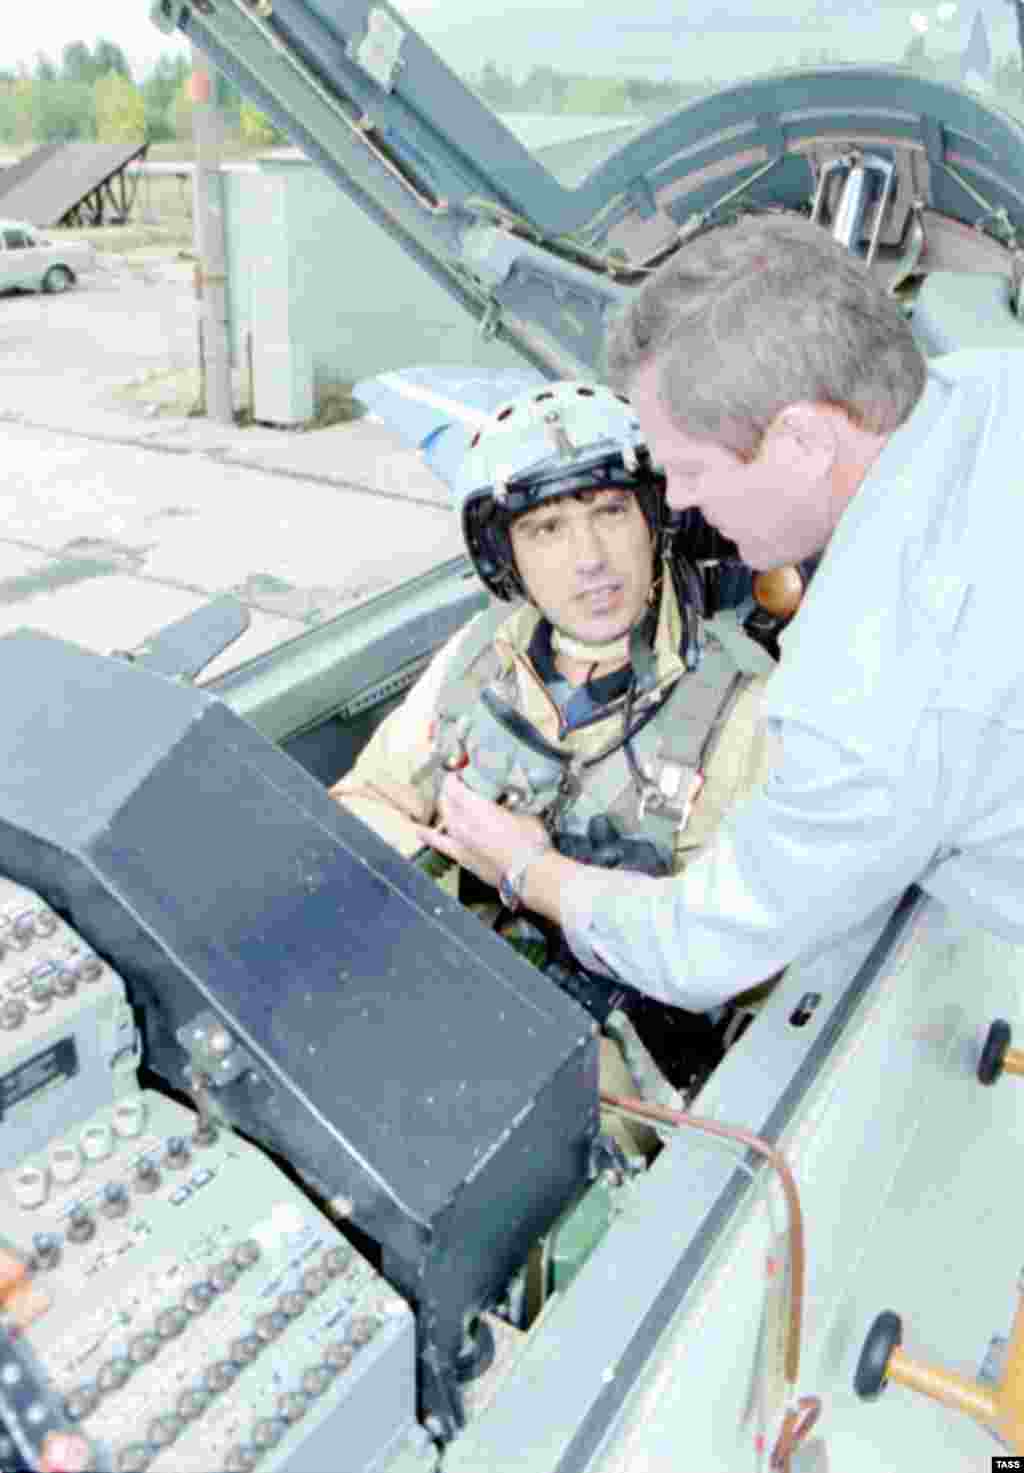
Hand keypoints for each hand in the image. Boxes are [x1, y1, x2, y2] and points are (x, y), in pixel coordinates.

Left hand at [414, 773, 549, 889]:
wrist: (529, 874)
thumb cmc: (530, 843)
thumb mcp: (524, 814)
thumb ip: (509, 809)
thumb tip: (507, 807)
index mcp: (477, 807)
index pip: (455, 787)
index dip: (453, 778)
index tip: (458, 772)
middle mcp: (463, 822)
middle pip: (446, 801)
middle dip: (449, 791)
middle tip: (456, 785)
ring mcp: (459, 840)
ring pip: (444, 818)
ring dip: (445, 808)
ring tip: (448, 802)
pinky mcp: (461, 856)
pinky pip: (439, 843)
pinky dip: (428, 836)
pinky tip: (419, 831)